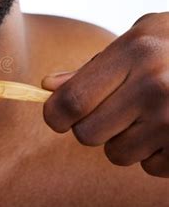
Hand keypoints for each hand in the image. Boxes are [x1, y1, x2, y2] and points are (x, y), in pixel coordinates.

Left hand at [42, 12, 168, 177]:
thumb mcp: (139, 39)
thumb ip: (93, 66)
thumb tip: (49, 86)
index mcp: (133, 52)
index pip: (72, 101)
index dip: (55, 115)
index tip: (58, 117)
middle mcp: (153, 86)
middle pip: (87, 134)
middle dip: (90, 127)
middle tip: (111, 110)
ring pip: (117, 154)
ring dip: (123, 140)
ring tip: (144, 116)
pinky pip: (150, 167)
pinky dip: (153, 153)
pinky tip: (166, 128)